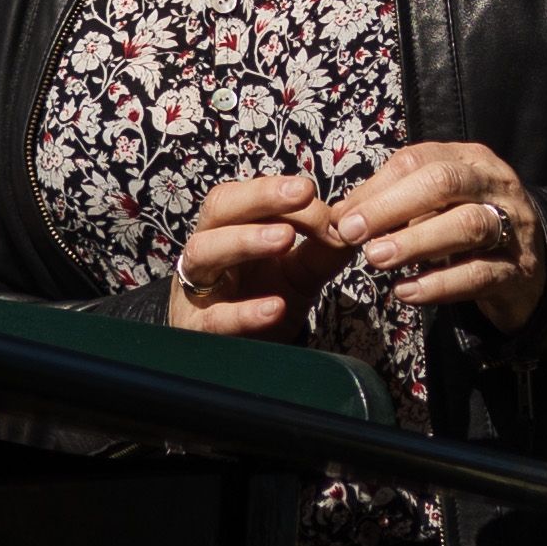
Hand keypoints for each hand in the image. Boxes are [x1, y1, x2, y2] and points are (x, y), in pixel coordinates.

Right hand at [166, 174, 348, 336]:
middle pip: (218, 209)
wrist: (243, 354)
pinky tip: (275, 307)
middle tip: (302, 192)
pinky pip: (214, 318)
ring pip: (204, 253)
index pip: (245, 196)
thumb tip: (349, 229)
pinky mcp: (199, 329)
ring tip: (284, 238)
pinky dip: (244, 313)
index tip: (311, 193)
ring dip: (244, 240)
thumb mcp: (299, 272)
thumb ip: (322, 250)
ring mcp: (198, 288)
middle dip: (259, 197)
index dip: (276, 191)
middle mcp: (208, 249)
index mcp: (228, 228)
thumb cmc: (264, 300)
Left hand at [330, 142, 542, 332]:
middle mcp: (495, 185)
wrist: (531, 270)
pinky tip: (406, 292)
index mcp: (469, 159)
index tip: (343, 215)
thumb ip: (396, 204)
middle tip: (353, 233)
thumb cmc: (469, 230)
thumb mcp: (436, 206)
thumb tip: (342, 215)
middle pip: (444, 182)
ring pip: (467, 224)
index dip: (376, 187)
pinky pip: (479, 274)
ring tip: (376, 258)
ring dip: (416, 241)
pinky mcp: (519, 271)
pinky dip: (439, 284)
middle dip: (392, 206)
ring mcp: (514, 226)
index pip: (418, 160)